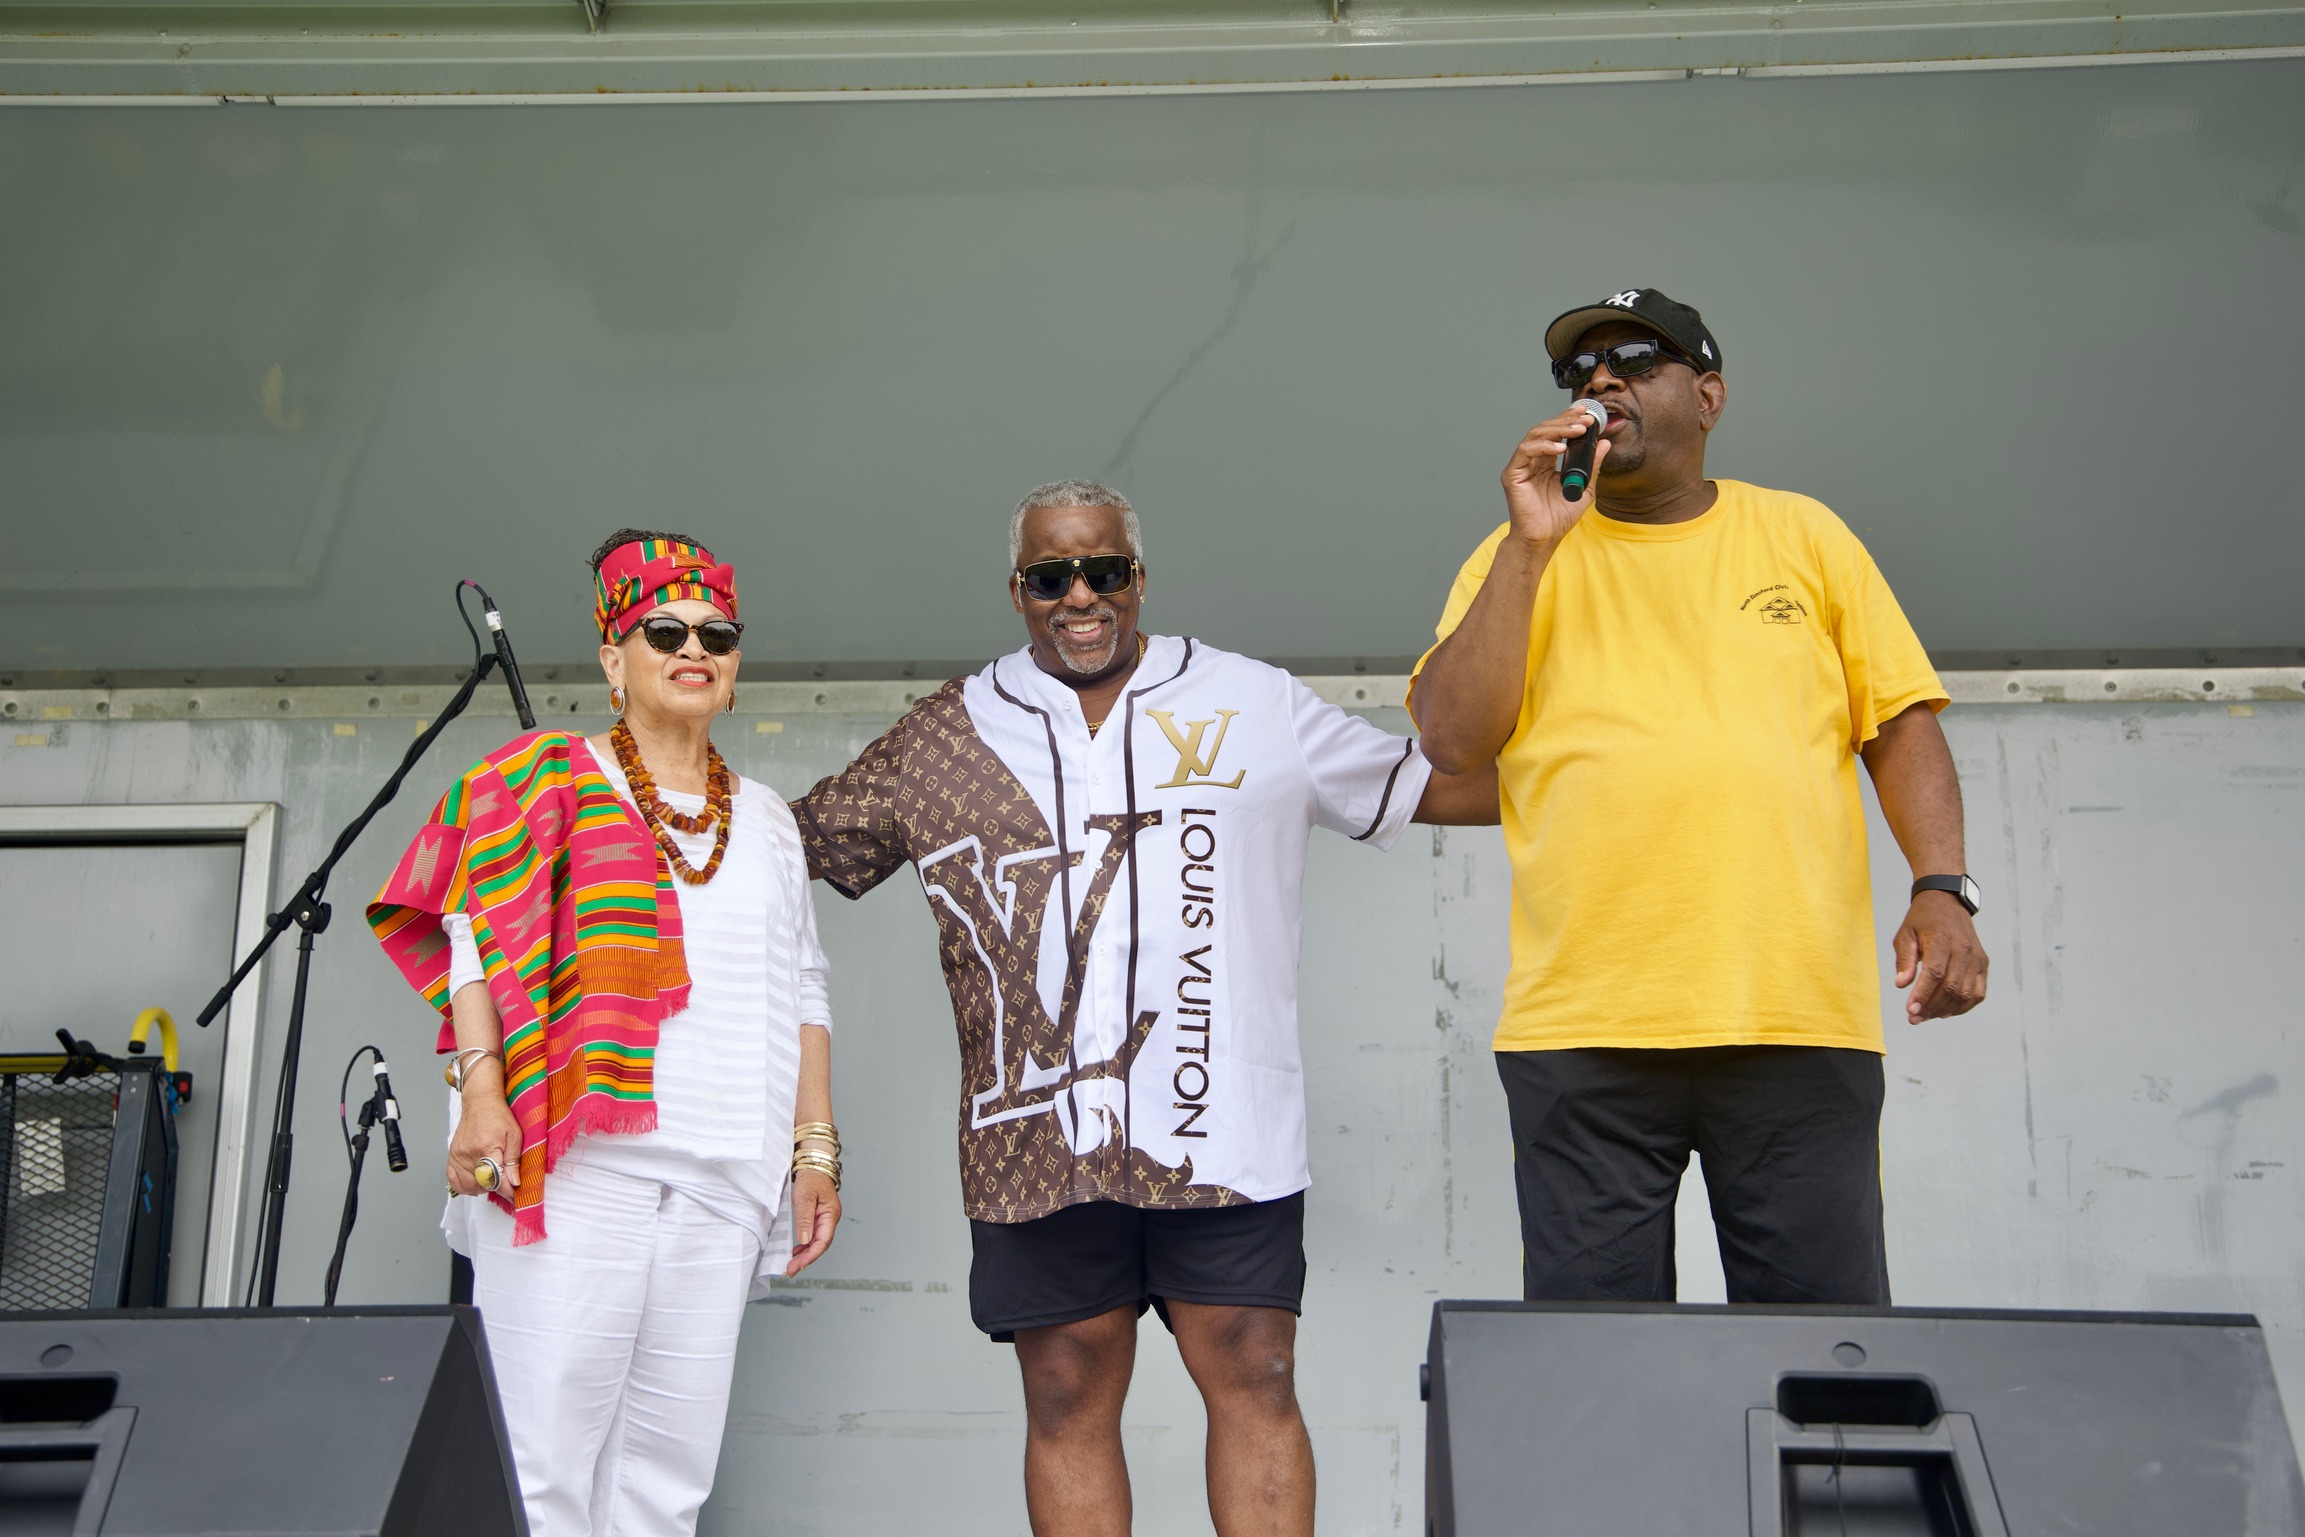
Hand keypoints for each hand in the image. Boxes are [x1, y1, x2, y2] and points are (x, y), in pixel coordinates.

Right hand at [447, 1078, 521, 1196]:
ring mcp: (457, 1156)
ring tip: (493, 1178)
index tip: (515, 1194)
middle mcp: (468, 1154)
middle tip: (506, 1182)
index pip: (496, 1179)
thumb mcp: (515, 1136)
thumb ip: (513, 1161)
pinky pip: (453, 1181)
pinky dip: (465, 1186)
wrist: (480, 1103)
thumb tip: (515, 1183)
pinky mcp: (451, 1157)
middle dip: (497, 1188)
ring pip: (468, 1186)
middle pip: (482, 1184)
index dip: (507, 1190)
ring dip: (482, 1187)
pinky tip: (476, 1182)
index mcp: (487, 1148)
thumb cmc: (499, 1116)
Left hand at [785, 1168, 841, 1275]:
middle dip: (806, 1259)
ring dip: (804, 1255)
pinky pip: (813, 1236)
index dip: (811, 1255)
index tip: (798, 1265)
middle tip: (791, 1270)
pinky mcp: (817, 1219)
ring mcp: (824, 1220)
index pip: (823, 1241)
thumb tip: (804, 1241)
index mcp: (830, 1215)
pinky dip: (804, 1246)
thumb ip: (804, 1219)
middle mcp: (829, 1220)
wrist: (813, 1166)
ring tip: (791, 1265)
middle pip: (820, 1245)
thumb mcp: (805, 1197)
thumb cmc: (812, 1179)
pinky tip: (796, 1252)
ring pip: (816, 1243)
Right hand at [1501, 405, 1611, 548]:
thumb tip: (1605, 443)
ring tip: (1577, 429)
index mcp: (1546, 461)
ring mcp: (1521, 466)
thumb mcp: (1584, 487)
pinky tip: (1560, 448)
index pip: (1556, 433)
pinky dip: (1543, 446)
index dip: (1569, 419)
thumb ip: (1593, 465)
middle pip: (1546, 429)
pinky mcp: (1513, 474)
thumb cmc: (1559, 517)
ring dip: (1558, 429)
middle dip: (1566, 420)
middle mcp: (1533, 460)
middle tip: (1586, 418)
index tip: (1586, 412)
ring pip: (1535, 435)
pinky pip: (1525, 451)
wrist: (1544, 538)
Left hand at [1894, 892, 1988, 1021]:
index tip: (1910, 1011)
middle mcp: (1964, 949)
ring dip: (1945, 1009)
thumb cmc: (1922, 920)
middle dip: (1931, 1007)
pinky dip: (1963, 1006)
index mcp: (1942, 939)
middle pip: (1951, 987)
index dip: (1923, 995)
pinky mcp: (1983, 964)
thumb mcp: (1905, 934)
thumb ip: (1904, 959)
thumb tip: (1901, 985)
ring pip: (1965, 993)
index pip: (1935, 973)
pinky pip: (1977, 993)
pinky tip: (1945, 1011)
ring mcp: (1976, 958)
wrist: (1947, 902)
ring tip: (1926, 1016)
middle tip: (1914, 1018)